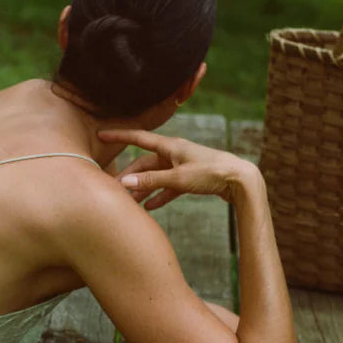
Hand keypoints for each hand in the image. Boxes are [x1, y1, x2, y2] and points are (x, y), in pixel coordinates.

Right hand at [99, 128, 256, 210]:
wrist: (240, 180)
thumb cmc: (211, 173)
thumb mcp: (179, 178)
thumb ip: (152, 181)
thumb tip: (125, 182)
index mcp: (170, 146)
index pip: (139, 138)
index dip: (120, 136)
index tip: (102, 135)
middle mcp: (174, 153)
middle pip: (145, 163)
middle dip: (129, 175)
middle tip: (112, 187)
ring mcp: (182, 165)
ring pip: (156, 176)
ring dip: (143, 188)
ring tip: (129, 201)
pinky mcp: (190, 178)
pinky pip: (169, 187)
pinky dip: (159, 195)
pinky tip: (150, 207)